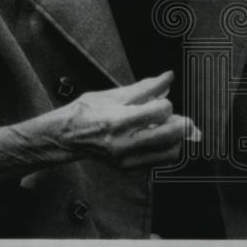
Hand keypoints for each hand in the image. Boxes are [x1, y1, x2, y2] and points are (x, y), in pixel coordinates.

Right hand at [0, 71, 200, 183]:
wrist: (66, 138)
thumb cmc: (85, 112)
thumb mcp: (113, 94)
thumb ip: (145, 87)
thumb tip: (168, 77)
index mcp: (118, 121)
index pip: (160, 112)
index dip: (165, 103)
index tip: (160, 99)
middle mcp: (123, 145)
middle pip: (170, 135)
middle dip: (180, 122)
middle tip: (176, 115)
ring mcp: (127, 160)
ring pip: (170, 153)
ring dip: (177, 138)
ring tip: (167, 127)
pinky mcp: (129, 169)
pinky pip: (159, 161)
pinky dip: (166, 148)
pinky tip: (157, 137)